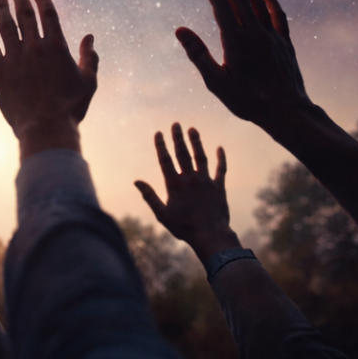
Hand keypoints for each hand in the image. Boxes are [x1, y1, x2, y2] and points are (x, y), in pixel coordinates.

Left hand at [0, 0, 97, 159]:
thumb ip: (91, 58)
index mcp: (57, 46)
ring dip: (1, 7)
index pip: (48, 13)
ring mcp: (15, 58)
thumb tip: (90, 37)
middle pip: (25, 13)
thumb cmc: (70, 109)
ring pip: (6, 25)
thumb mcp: (88, 83)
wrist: (45, 128)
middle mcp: (35, 47)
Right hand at [135, 123, 239, 261]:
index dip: (161, 146)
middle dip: (178, 138)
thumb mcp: (162, 214)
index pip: (165, 160)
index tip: (158, 133)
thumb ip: (149, 196)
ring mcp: (206, 181)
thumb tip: (136, 182)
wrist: (210, 234)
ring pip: (201, 157)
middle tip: (176, 124)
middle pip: (183, 154)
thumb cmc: (183, 227)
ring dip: (197, 142)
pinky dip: (221, 158)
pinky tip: (220, 148)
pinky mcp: (219, 187)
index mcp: (174, 185)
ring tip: (193, 129)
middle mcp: (190, 179)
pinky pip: (221, 169)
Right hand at [176, 0, 311, 129]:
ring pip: (258, 2)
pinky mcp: (284, 41)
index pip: (222, 7)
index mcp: (236, 42)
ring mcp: (272, 35)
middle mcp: (255, 33)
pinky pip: (277, 13)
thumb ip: (198, 54)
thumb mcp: (217, 82)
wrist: (286, 110)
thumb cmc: (247, 101)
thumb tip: (180, 30)